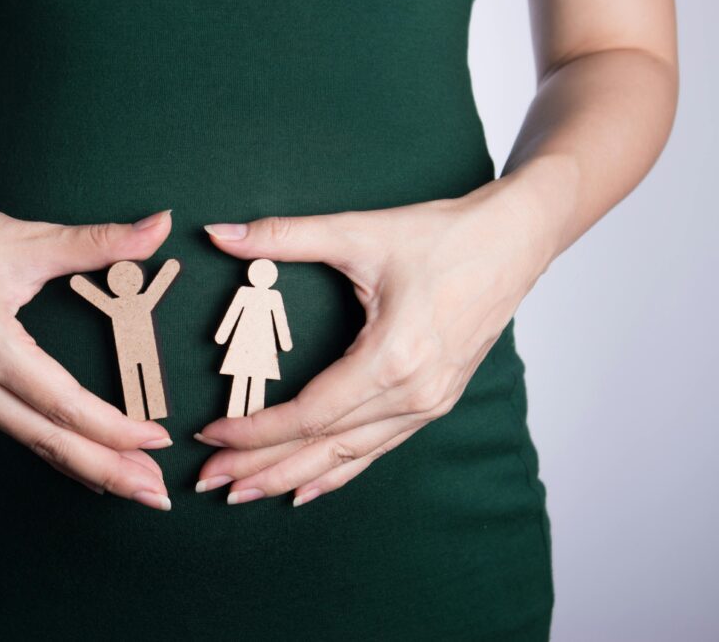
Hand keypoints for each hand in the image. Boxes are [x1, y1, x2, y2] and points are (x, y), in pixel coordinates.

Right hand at [0, 178, 175, 510]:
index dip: (112, 428)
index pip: (62, 402)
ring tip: (129, 485)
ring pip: (28, 440)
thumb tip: (160, 226)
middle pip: (47, 439)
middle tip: (154, 493)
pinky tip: (79, 464)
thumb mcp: (28, 237)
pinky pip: (11, 428)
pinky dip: (50, 449)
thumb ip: (100, 241)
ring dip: (82, 465)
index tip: (156, 441)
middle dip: (106, 470)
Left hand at [194, 177, 554, 506]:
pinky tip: (307, 488)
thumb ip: (283, 237)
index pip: (309, 414)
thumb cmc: (444, 237)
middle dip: (261, 466)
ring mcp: (429, 404)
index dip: (255, 431)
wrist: (514, 241)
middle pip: (323, 446)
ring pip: (349, 457)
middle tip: (210, 481)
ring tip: (245, 491)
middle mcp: (414, 394)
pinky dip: (339, 473)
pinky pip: (378, 450)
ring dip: (293, 475)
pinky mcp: (436, 402)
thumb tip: (219, 233)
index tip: (210, 434)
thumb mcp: (358, 233)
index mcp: (392, 358)